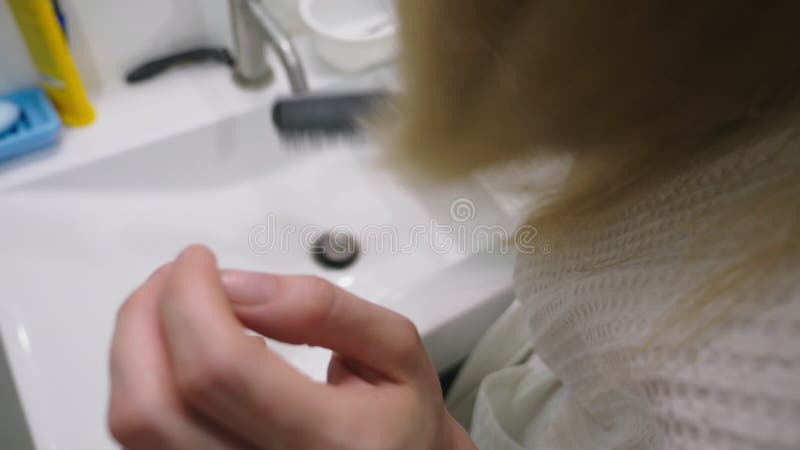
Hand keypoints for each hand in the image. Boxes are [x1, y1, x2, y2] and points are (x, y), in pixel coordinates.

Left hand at [108, 245, 474, 449]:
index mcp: (330, 444)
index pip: (222, 368)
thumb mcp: (395, 349)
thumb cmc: (400, 423)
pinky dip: (144, 379)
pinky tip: (178, 352)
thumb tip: (241, 285)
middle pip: (155, 404)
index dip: (192, 299)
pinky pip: (141, 438)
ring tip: (174, 307)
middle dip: (146, 317)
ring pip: (134, 426)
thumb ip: (324, 310)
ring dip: (135, 346)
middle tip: (177, 277)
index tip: (199, 261)